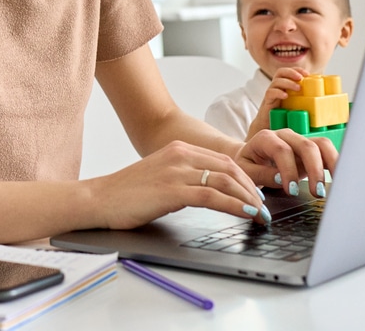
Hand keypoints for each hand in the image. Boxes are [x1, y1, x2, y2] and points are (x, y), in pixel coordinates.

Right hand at [93, 140, 270, 229]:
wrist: (99, 199)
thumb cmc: (127, 193)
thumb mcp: (161, 177)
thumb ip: (184, 178)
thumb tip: (211, 193)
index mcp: (179, 149)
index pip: (223, 160)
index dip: (245, 179)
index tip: (257, 196)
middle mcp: (180, 155)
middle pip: (230, 168)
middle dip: (252, 189)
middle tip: (264, 208)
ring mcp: (176, 171)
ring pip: (225, 180)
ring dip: (249, 199)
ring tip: (260, 215)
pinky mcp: (172, 190)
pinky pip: (212, 196)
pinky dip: (234, 205)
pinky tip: (246, 214)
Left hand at [235, 129, 335, 197]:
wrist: (249, 158)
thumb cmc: (247, 164)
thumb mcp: (246, 171)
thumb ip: (262, 174)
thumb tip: (281, 179)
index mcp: (266, 138)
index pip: (282, 150)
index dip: (288, 170)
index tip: (292, 190)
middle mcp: (285, 135)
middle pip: (306, 146)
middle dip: (314, 170)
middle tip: (317, 192)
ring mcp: (300, 141)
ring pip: (322, 144)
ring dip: (331, 164)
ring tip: (332, 186)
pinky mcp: (310, 150)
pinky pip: (327, 151)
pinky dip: (335, 163)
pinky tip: (339, 179)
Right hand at [245, 67, 307, 139]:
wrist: (269, 127)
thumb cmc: (285, 117)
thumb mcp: (297, 106)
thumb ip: (306, 102)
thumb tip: (326, 104)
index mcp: (284, 86)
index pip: (289, 72)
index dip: (297, 70)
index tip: (307, 74)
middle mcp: (277, 87)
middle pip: (281, 72)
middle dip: (291, 72)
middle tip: (301, 78)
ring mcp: (272, 94)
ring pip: (276, 81)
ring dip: (288, 82)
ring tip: (298, 88)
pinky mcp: (267, 102)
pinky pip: (270, 92)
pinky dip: (278, 92)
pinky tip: (285, 96)